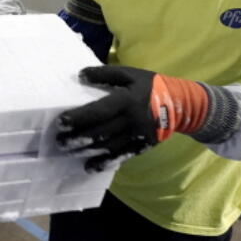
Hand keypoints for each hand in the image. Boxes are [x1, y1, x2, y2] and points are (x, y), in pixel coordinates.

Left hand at [56, 65, 209, 172]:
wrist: (181, 105)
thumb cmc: (151, 86)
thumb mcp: (131, 74)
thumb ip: (106, 73)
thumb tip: (80, 75)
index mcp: (126, 100)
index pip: (98, 111)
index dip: (79, 118)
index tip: (61, 122)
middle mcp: (130, 120)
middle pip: (100, 132)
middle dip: (77, 138)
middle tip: (59, 142)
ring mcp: (136, 136)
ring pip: (107, 146)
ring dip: (86, 151)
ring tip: (68, 152)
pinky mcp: (141, 146)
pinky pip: (120, 156)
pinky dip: (104, 162)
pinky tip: (90, 166)